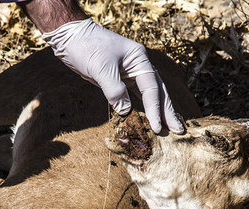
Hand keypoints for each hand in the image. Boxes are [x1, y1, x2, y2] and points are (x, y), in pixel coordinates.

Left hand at [43, 18, 183, 133]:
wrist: (70, 38)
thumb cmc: (87, 48)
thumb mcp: (101, 68)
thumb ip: (114, 90)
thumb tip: (126, 112)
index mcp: (139, 59)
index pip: (152, 88)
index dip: (155, 109)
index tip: (157, 127)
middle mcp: (139, 67)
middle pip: (158, 92)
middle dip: (168, 112)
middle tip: (179, 130)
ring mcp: (130, 74)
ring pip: (149, 96)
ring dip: (159, 112)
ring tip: (170, 128)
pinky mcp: (120, 81)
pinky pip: (135, 97)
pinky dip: (143, 109)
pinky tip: (149, 120)